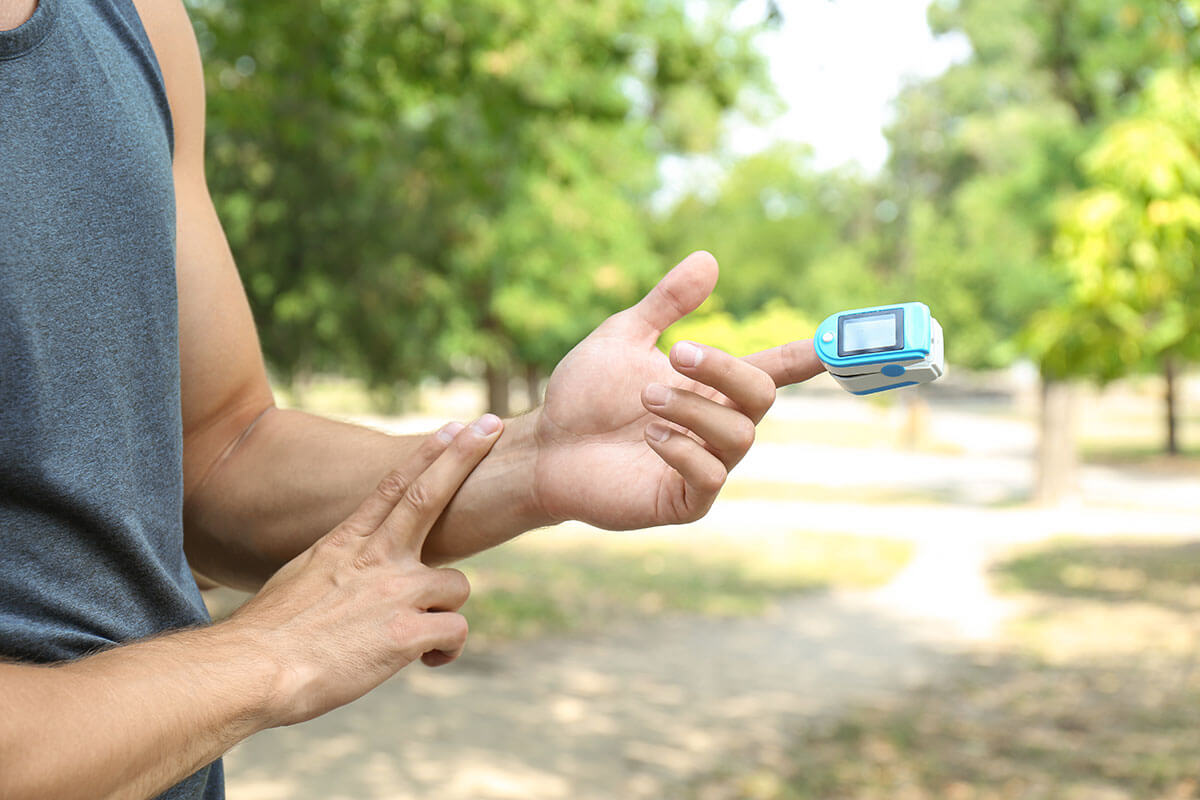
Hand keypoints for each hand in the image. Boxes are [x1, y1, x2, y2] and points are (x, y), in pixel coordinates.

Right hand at [224, 415, 502, 726]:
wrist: (253, 670)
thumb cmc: (270, 636)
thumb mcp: (301, 578)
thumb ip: (339, 565)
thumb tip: (352, 572)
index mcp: (346, 544)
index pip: (393, 486)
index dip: (426, 454)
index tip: (453, 428)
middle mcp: (375, 558)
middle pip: (429, 495)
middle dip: (464, 455)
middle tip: (491, 425)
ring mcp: (394, 591)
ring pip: (457, 586)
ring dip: (443, 611)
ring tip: (413, 637)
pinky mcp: (407, 632)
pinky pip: (456, 631)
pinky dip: (446, 650)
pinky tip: (424, 660)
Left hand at [533, 251, 823, 528]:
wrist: (546, 446)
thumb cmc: (584, 394)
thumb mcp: (623, 337)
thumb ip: (666, 304)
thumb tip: (709, 260)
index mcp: (710, 386)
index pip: (772, 368)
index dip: (807, 356)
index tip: (838, 340)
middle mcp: (715, 424)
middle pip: (761, 397)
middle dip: (725, 370)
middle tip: (675, 354)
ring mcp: (703, 464)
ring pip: (737, 435)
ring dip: (692, 408)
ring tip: (645, 399)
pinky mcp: (682, 500)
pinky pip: (711, 477)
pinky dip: (685, 451)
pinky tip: (651, 437)